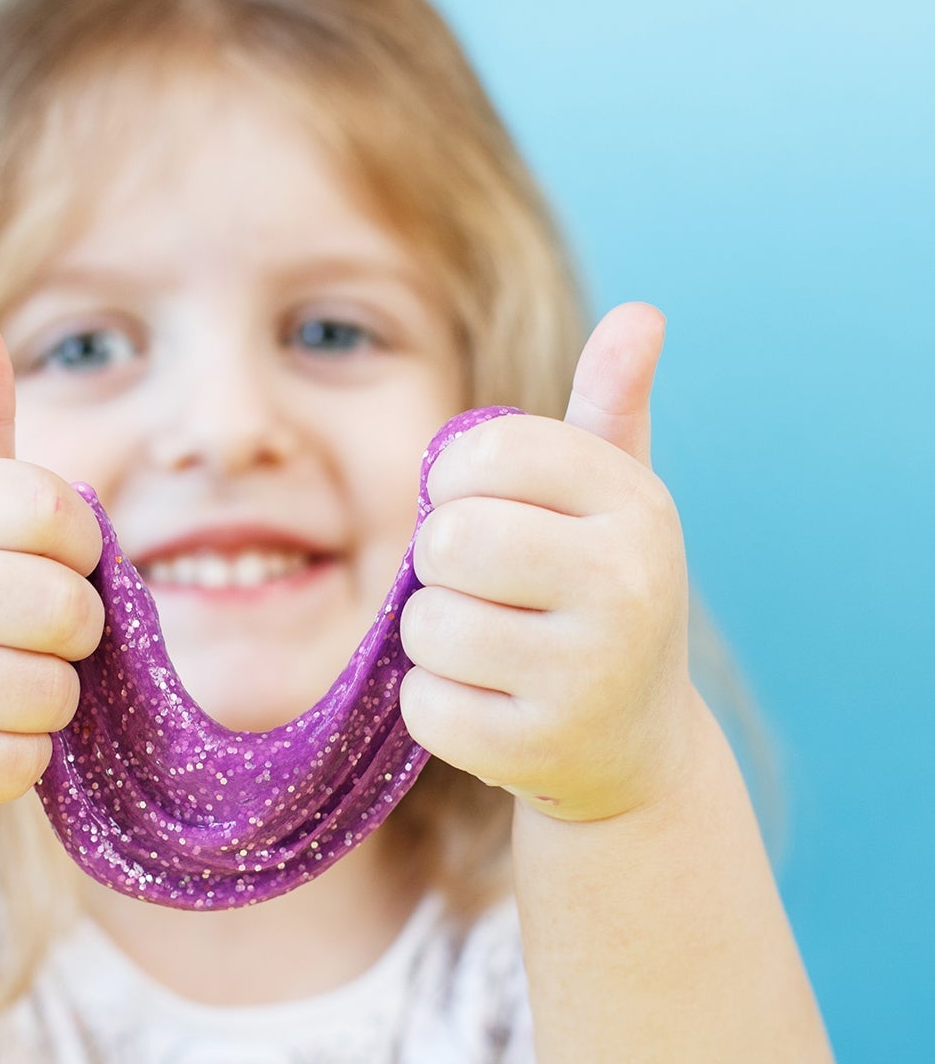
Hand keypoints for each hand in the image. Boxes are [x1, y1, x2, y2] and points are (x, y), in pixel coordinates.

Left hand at [399, 302, 696, 822]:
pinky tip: (491, 709)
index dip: (457, 482)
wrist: (633, 750)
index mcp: (637, 505)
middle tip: (487, 591)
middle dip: (441, 564)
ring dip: (436, 640)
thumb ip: (611, 410)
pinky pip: (422, 704)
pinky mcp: (536, 749)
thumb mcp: (614, 504)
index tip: (485, 511)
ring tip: (495, 653)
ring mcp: (586, 673)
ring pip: (425, 625)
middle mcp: (625, 584)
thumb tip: (641, 314)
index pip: (488, 450)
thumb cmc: (599, 599)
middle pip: (447, 538)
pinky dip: (435, 707)